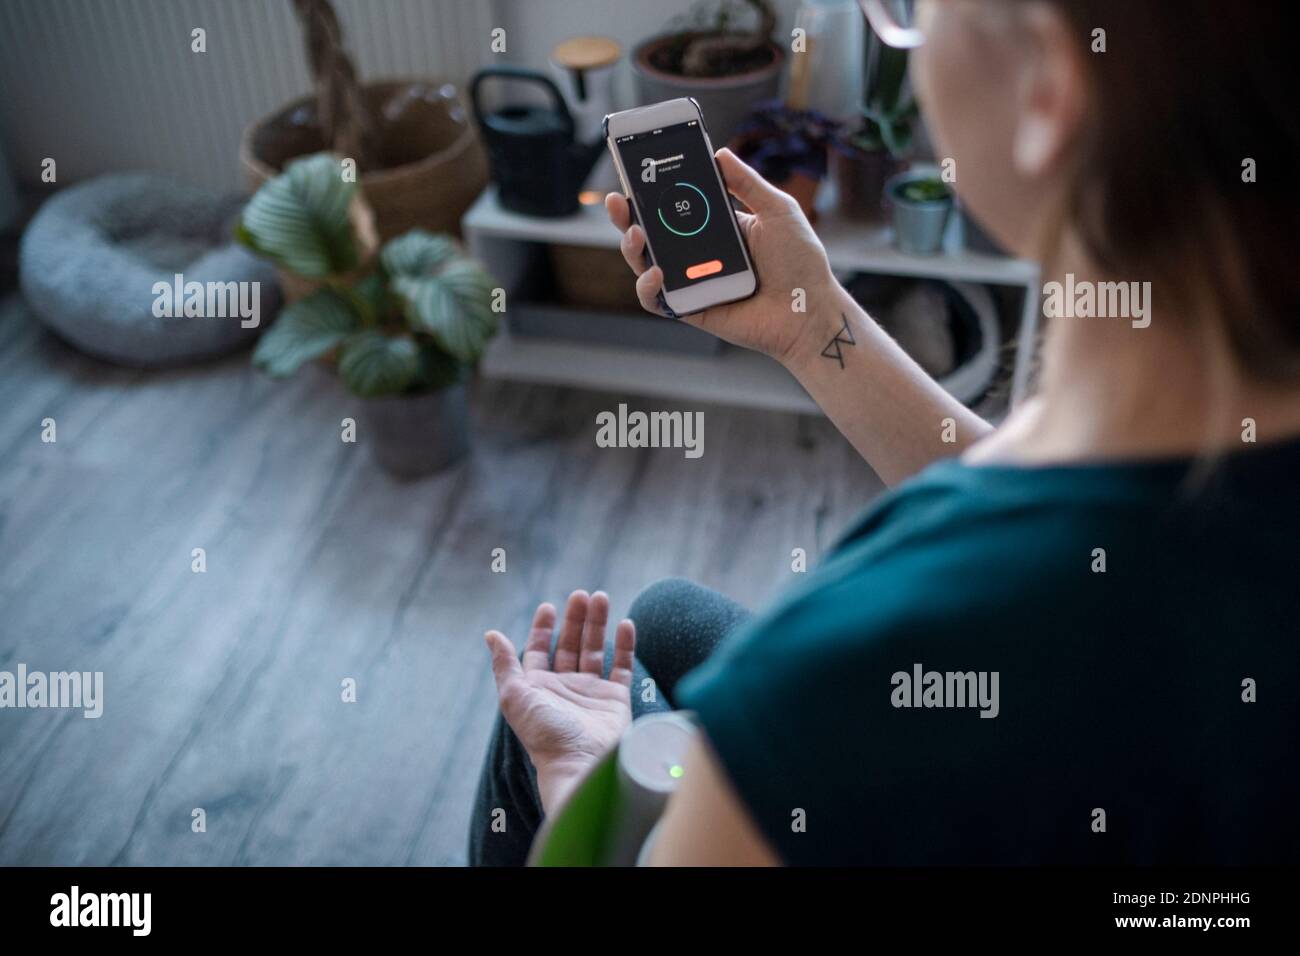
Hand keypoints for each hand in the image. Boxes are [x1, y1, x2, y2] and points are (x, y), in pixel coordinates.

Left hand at [484, 590, 635, 812]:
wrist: (580, 763)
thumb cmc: (544, 733)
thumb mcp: (514, 697)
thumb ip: (505, 664)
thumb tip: (491, 634)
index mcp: (538, 687)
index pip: (539, 649)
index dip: (543, 628)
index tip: (549, 607)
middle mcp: (564, 687)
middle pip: (570, 644)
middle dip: (575, 619)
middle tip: (581, 595)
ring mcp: (591, 692)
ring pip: (595, 649)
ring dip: (597, 624)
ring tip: (601, 597)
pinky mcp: (615, 699)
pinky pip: (621, 667)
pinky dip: (625, 645)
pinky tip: (625, 624)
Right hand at [606, 147, 836, 364]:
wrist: (811, 311)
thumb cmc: (801, 263)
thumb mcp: (777, 210)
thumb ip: (748, 183)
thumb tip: (719, 153)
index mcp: (717, 228)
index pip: (675, 206)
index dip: (651, 191)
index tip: (636, 172)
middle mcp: (699, 254)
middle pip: (652, 234)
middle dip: (627, 216)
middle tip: (617, 201)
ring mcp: (692, 282)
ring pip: (646, 265)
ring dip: (632, 248)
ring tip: (635, 234)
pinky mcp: (691, 309)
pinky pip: (657, 300)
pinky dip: (647, 287)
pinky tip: (656, 272)